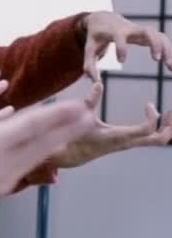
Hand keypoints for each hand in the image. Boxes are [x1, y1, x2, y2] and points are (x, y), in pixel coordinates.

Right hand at [0, 101, 94, 237]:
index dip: (58, 115)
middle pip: (41, 143)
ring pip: (35, 156)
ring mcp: (1, 182)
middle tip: (87, 112)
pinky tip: (45, 142)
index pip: (31, 126)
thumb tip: (14, 122)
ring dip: (53, 139)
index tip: (79, 104)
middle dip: (65, 128)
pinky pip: (22, 166)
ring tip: (74, 125)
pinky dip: (34, 152)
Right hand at [51, 82, 171, 167]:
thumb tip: (98, 83)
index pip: (147, 130)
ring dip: (166, 127)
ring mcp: (130, 143)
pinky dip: (158, 128)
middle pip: (160, 139)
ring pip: (158, 140)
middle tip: (171, 111)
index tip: (148, 104)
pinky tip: (155, 116)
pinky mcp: (129, 142)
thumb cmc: (78, 135)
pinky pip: (150, 138)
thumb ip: (91, 100)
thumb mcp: (82, 116)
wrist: (74, 154)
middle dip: (170, 126)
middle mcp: (128, 142)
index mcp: (119, 136)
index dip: (153, 117)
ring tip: (168, 113)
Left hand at [81, 11, 171, 81]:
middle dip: (154, 43)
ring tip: (170, 67)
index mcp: (114, 31)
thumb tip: (95, 81)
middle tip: (157, 59)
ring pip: (159, 35)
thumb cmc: (96, 36)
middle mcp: (131, 29)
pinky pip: (162, 39)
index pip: (120, 36)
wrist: (104, 19)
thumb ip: (89, 65)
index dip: (121, 47)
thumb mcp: (89, 49)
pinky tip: (170, 66)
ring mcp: (141, 30)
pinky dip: (169, 50)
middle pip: (148, 31)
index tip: (121, 61)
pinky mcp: (147, 34)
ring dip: (167, 49)